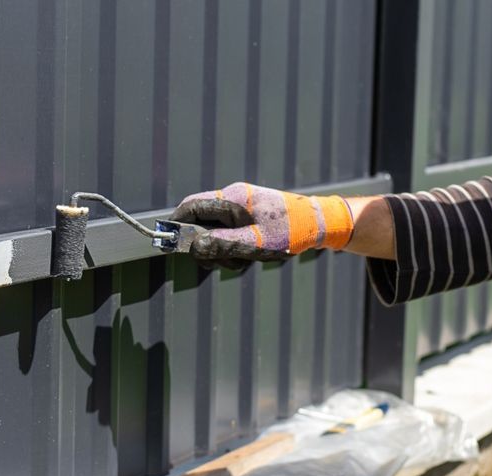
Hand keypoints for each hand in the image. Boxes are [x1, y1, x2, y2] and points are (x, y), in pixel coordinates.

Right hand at [170, 182, 353, 268]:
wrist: (320, 223)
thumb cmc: (290, 231)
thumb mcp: (254, 243)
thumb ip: (221, 245)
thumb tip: (192, 248)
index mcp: (232, 199)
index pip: (191, 206)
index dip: (177, 225)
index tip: (171, 243)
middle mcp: (234, 198)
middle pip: (201, 222)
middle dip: (206, 246)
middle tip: (223, 261)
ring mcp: (242, 206)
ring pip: (216, 230)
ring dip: (223, 250)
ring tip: (244, 260)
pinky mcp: (249, 215)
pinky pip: (230, 231)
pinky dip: (235, 247)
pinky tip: (252, 255)